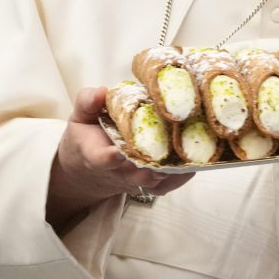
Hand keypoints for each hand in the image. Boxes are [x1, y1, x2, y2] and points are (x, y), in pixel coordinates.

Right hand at [46, 86, 192, 228]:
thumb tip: (101, 92)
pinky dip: (181, 177)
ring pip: (154, 181)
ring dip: (171, 169)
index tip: (119, 152)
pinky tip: (196, 161)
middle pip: (135, 172)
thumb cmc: (88, 136)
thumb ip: (87, 102)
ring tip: (191, 151)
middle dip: (151, 161)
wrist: (90, 168)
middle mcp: (117, 172)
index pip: (102, 159)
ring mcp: (134, 180)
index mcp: (95, 154)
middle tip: (170, 145)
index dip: (111, 157)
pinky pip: (167, 186)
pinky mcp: (148, 185)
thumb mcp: (81, 116)